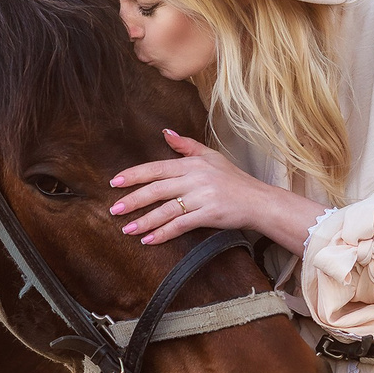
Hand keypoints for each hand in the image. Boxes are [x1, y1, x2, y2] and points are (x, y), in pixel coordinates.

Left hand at [107, 128, 290, 245]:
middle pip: (157, 190)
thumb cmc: (234, 179)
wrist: (259, 201)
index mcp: (191, 165)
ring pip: (166, 210)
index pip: (156, 168)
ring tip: (127, 229)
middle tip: (114, 209)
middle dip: (133, 200)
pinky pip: (181, 225)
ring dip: (144, 221)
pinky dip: (163, 233)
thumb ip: (186, 146)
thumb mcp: (211, 157)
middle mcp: (194, 179)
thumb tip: (165, 132)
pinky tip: (148, 240)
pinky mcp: (209, 215)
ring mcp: (202, 197)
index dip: (135, 175)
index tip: (115, 181)